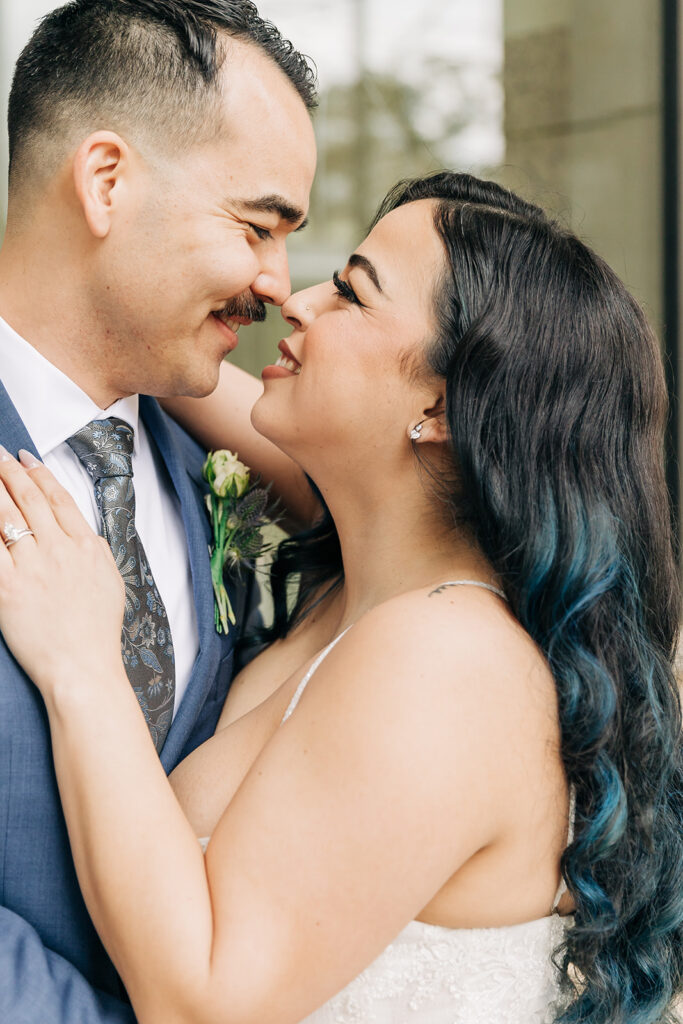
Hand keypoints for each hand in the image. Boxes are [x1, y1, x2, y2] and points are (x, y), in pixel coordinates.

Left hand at [0, 448, 124, 695]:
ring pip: (6, 517)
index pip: (58, 498)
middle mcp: (59, 550)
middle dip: (8, 471)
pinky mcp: (6, 589)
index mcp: (87, 546)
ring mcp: (32, 568)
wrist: (83, 668)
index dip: (39, 473)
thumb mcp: (110, 581)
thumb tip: (81, 531)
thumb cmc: (97, 632)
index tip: (24, 457)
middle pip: (29, 499)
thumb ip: (94, 550)